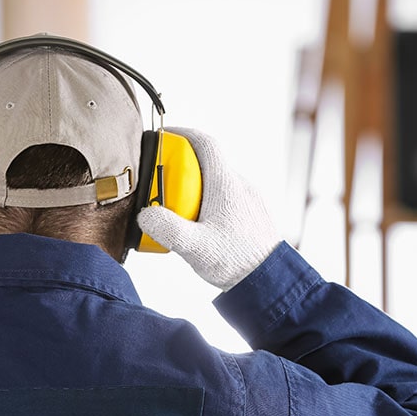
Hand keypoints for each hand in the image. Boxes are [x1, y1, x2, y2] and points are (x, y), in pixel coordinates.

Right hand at [137, 127, 280, 290]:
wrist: (271, 281)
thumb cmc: (238, 263)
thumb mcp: (195, 248)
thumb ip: (167, 229)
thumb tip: (146, 214)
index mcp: (226, 185)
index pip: (204, 143)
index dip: (181, 134)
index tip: (163, 137)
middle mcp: (240, 186)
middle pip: (206, 163)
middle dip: (180, 169)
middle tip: (161, 188)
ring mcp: (248, 199)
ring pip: (216, 182)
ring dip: (194, 189)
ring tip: (178, 213)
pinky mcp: (251, 214)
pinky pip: (225, 198)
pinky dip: (208, 203)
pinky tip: (199, 227)